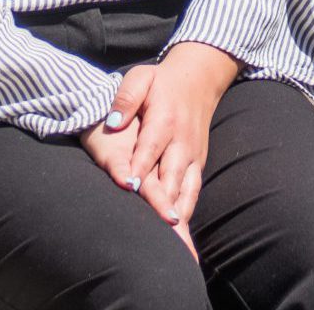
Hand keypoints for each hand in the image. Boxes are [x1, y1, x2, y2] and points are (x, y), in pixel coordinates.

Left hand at [83, 42, 239, 257]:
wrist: (199, 79)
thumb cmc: (162, 81)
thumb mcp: (141, 77)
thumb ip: (126, 97)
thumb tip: (113, 123)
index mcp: (165, 119)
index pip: (150, 147)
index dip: (140, 167)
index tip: (129, 185)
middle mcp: (182, 140)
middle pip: (170, 174)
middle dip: (163, 198)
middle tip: (154, 221)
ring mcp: (193, 154)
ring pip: (185, 187)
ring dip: (178, 211)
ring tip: (172, 235)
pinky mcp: (198, 163)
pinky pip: (193, 190)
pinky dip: (187, 209)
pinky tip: (180, 231)